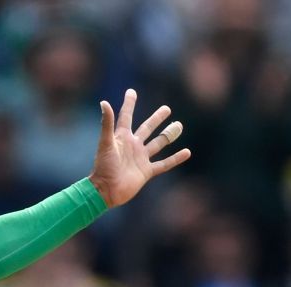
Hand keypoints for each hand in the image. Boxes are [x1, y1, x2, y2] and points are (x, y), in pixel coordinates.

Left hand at [87, 89, 189, 208]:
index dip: (129, 104)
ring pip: (158, 144)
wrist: (106, 191)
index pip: (126, 117)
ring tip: (179, 125)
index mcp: (122, 138)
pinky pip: (164, 164)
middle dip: (156, 119)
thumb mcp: (106, 143)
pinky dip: (175, 159)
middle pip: (147, 128)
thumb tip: (104, 102)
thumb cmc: (103, 167)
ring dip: (168, 135)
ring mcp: (141, 158)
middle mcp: (133, 146)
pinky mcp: (146, 171)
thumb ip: (106, 123)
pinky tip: (187, 152)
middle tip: (167, 109)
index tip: (131, 91)